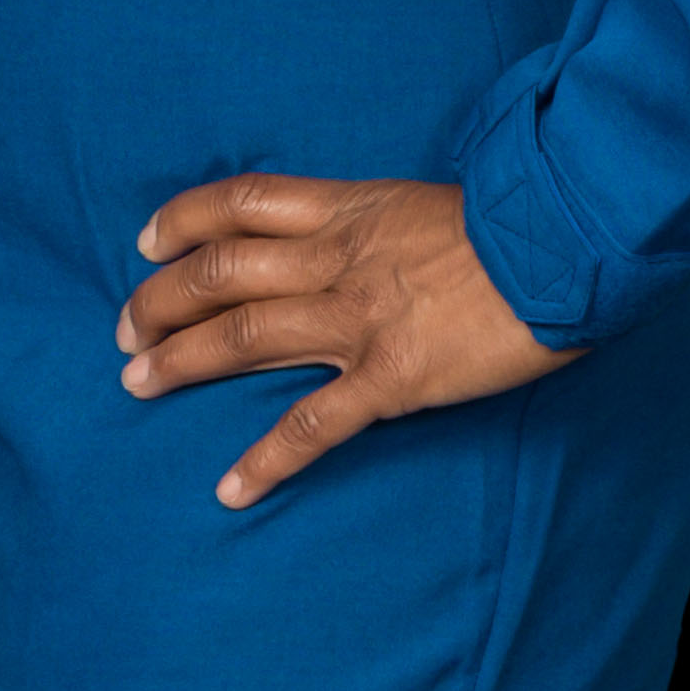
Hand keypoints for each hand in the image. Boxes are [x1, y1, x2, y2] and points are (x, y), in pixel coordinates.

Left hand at [118, 170, 567, 505]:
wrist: (566, 245)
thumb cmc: (511, 225)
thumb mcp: (419, 202)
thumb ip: (369, 222)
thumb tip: (339, 237)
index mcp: (344, 211)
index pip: (236, 203)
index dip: (181, 222)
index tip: (144, 245)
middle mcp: (335, 259)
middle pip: (218, 274)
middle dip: (160, 303)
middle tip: (123, 333)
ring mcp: (358, 319)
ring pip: (243, 338)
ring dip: (180, 361)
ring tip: (136, 384)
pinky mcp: (392, 378)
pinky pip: (313, 424)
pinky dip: (266, 459)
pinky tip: (231, 487)